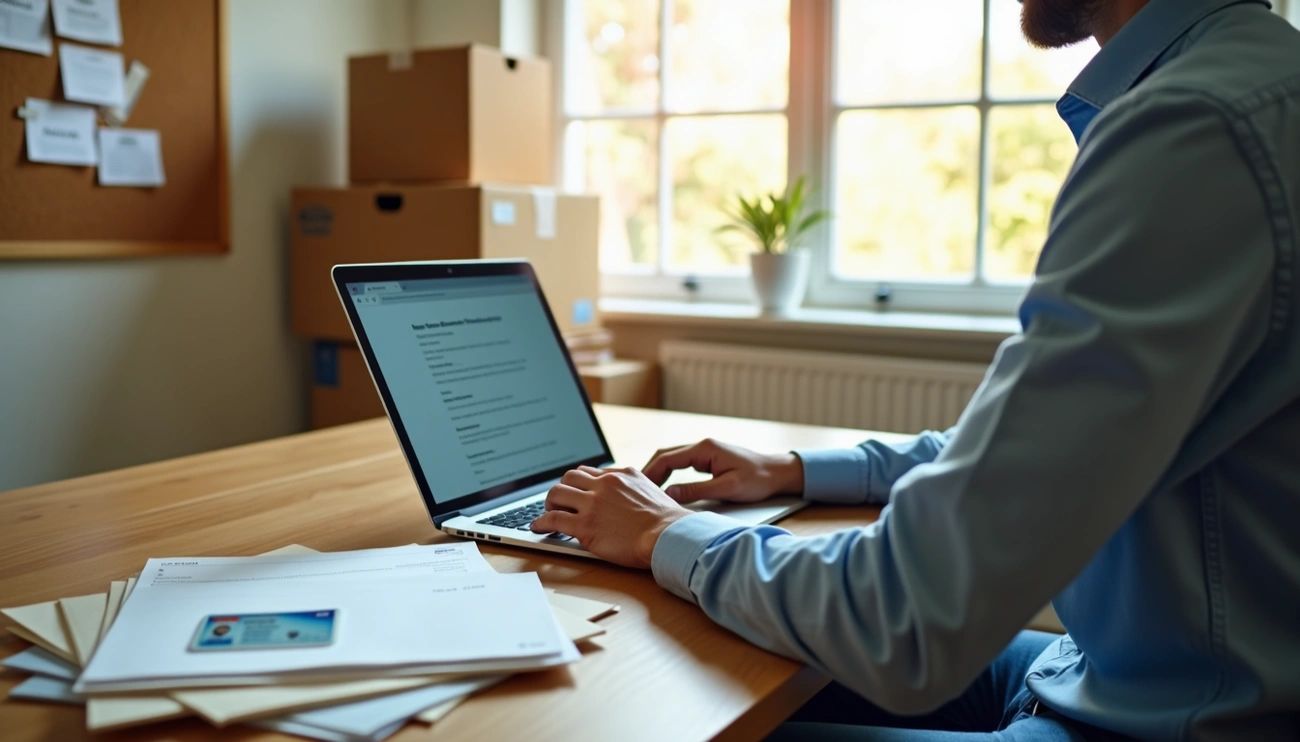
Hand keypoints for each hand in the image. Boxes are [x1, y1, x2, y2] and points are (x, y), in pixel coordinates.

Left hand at [530, 466, 691, 568]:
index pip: (590, 472)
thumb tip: (624, 495)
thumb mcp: (650, 491)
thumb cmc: (666, 521)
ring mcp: (593, 504)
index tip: (576, 492)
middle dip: (562, 489)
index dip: (579, 483)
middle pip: (569, 477)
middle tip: (560, 501)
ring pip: (556, 493)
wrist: (668, 536)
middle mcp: (604, 485)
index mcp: (620, 475)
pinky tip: (539, 527)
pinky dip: (541, 522)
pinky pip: (554, 519)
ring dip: (549, 503)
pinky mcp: (585, 526)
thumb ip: (632, 488)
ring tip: (548, 513)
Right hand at [642, 438, 804, 504]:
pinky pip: (681, 463)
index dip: (650, 474)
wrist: (778, 472)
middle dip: (649, 473)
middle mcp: (701, 446)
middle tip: (637, 491)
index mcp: (704, 448)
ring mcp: (704, 451)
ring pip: (671, 459)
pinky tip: (664, 487)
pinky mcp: (707, 458)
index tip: (640, 490)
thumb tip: (668, 496)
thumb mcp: (726, 488)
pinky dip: (669, 473)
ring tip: (647, 491)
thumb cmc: (757, 479)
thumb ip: (696, 492)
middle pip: (665, 456)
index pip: (667, 459)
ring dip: (658, 473)